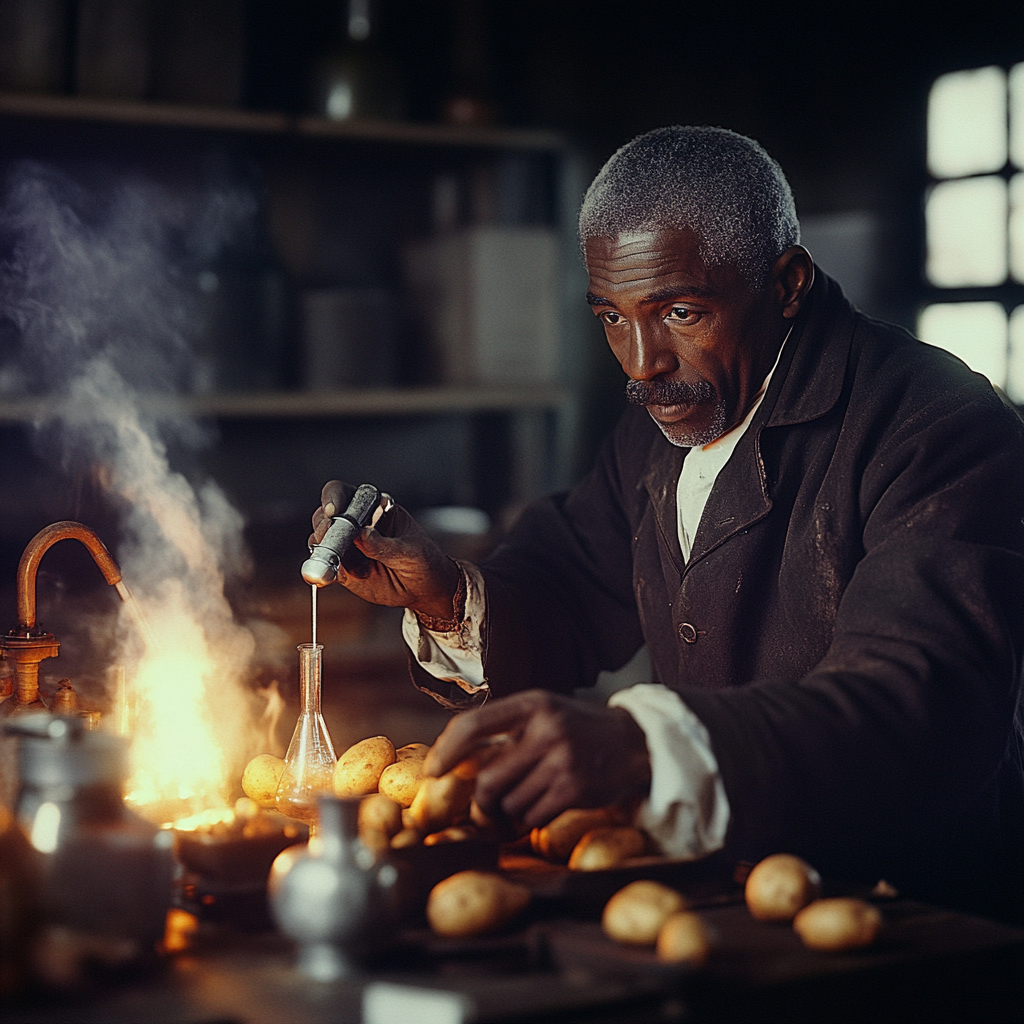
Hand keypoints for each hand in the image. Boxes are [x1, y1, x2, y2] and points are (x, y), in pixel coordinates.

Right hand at [310, 480, 459, 619]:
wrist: (423, 588)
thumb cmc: (422, 560)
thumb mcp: (410, 551)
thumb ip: (385, 544)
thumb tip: (362, 534)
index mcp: (373, 507)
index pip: (344, 493)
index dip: (334, 498)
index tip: (334, 511)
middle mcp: (354, 523)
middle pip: (325, 516)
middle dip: (323, 526)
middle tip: (328, 538)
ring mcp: (346, 545)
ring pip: (320, 541)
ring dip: (322, 549)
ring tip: (335, 560)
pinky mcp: (342, 568)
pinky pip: (324, 566)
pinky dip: (322, 570)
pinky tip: (329, 575)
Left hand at [423, 690, 651, 827]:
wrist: (636, 742)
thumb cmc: (578, 729)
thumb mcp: (544, 713)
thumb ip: (506, 729)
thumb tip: (453, 757)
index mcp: (532, 704)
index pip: (474, 725)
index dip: (447, 751)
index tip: (434, 772)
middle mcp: (546, 729)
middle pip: (488, 779)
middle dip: (481, 801)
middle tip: (486, 807)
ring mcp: (562, 760)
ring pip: (509, 803)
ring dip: (510, 811)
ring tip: (528, 798)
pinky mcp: (575, 789)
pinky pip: (532, 816)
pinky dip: (530, 819)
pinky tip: (544, 806)